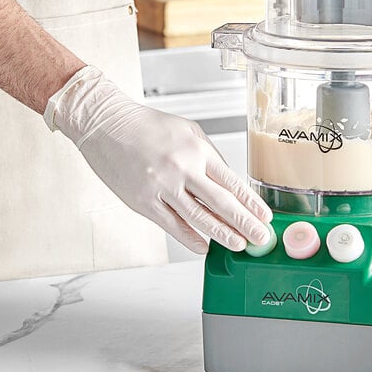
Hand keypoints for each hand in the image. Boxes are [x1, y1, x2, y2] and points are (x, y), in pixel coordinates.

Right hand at [44, 66, 272, 253]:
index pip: (232, 182)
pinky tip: (203, 247)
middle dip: (245, 223)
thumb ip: (209, 155)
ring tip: (239, 245)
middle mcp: (182, 169)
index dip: (251, 203)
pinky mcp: (143, 201)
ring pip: (199, 218)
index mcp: (197, 150)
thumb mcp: (188, 129)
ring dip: (222, 235)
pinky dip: (189, 239)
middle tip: (261, 238)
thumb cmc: (147, 125)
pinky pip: (171, 225)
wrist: (107, 124)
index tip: (264, 216)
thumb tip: (227, 182)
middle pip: (221, 204)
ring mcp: (162, 187)